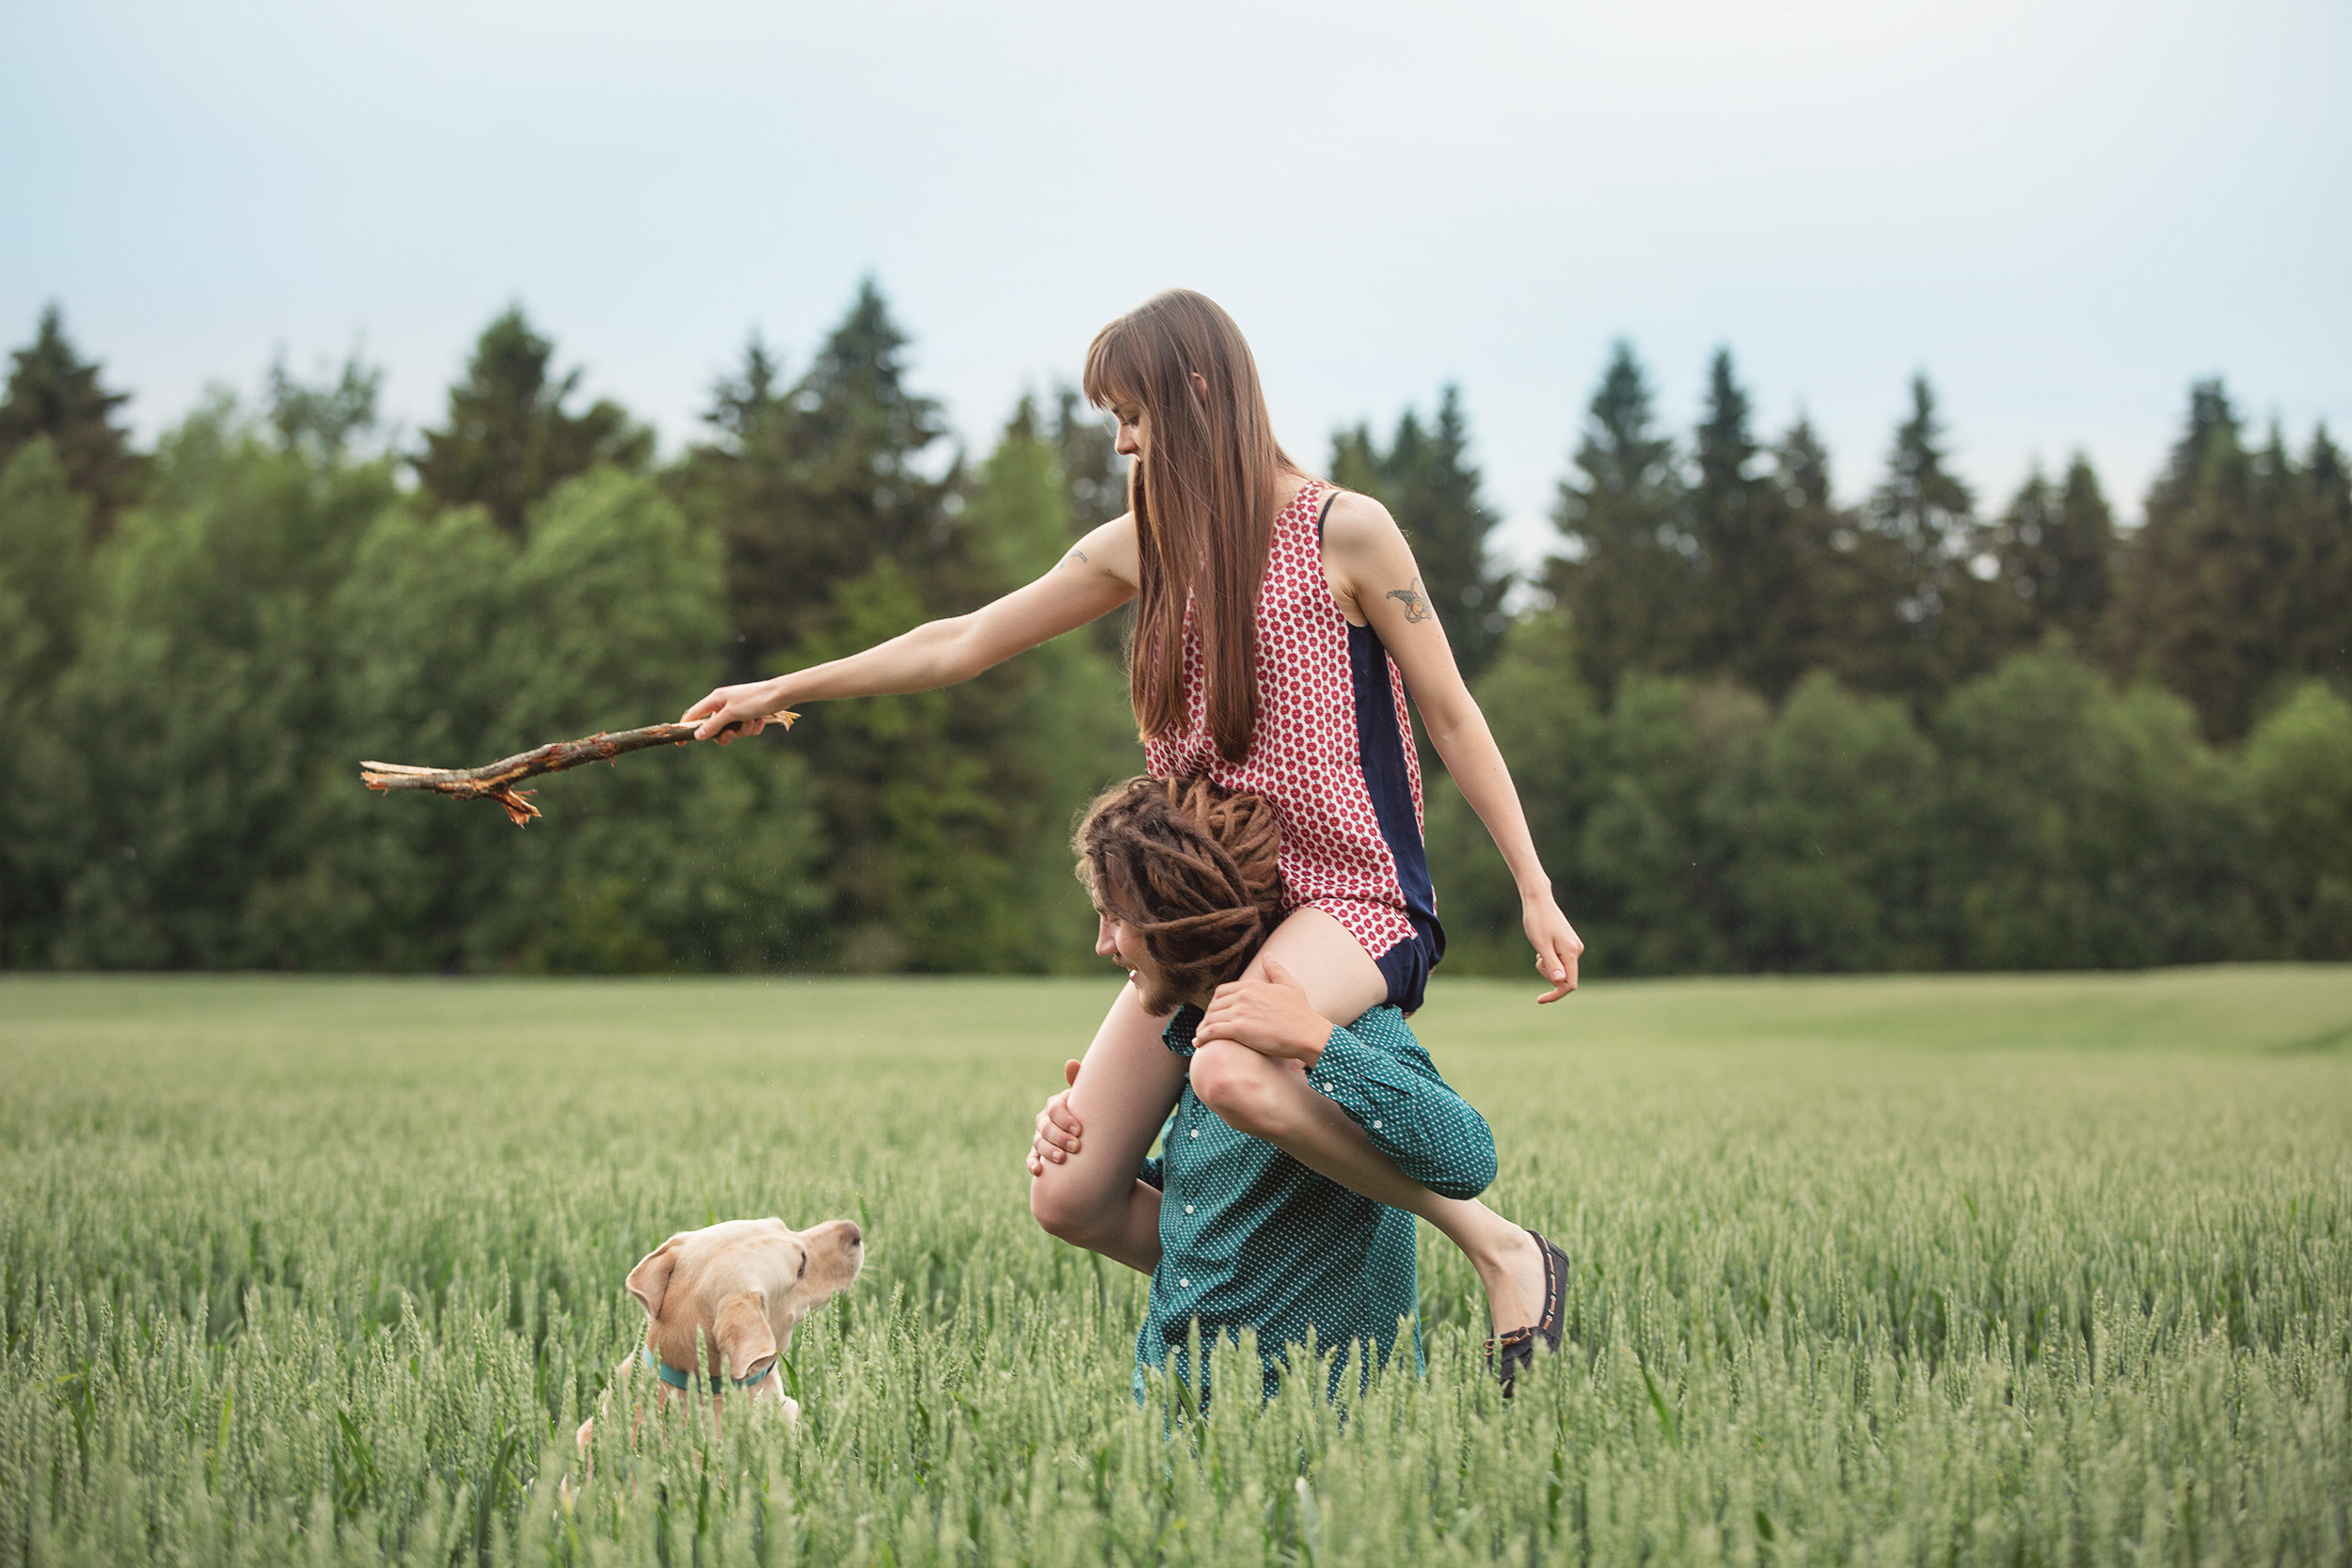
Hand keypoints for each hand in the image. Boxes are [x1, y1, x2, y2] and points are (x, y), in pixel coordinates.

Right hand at [681, 679, 793, 744]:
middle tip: (730, 735)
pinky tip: (760, 720)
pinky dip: (752, 727)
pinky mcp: (748, 714)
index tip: (680, 744)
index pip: (693, 716)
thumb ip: (713, 725)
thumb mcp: (731, 714)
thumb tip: (697, 736)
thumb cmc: (754, 700)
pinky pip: (744, 728)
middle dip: (724, 735)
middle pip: (714, 728)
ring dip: (742, 731)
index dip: (686, 729)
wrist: (780, 695)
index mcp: (714, 700)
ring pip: (732, 730)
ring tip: (751, 721)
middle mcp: (723, 704)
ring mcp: (736, 709)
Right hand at [1026, 1060, 1083, 1175]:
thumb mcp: (1089, 1099)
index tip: (1079, 1130)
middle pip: (1045, 1127)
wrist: (1090, 1135)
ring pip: (1039, 1142)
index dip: (1065, 1119)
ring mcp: (1040, 1137)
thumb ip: (1081, 1083)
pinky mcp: (1038, 1153)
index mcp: (1057, 1105)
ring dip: (1049, 1151)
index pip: (1054, 1109)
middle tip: (1076, 1146)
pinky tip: (1039, 1171)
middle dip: (1059, 1137)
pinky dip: (1033, 1163)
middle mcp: (1046, 1120)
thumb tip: (1071, 1063)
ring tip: (1062, 1159)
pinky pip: (1032, 1158)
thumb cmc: (1090, 1113)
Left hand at [1194, 959, 1332, 1065]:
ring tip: (1200, 1037)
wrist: (1308, 1033)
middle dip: (1208, 1017)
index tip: (1215, 1014)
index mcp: (1251, 985)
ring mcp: (1240, 1011)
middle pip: (1214, 1005)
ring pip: (1211, 1018)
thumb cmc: (1302, 1013)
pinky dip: (1203, 1036)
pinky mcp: (1239, 1029)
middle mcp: (1243, 995)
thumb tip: (1268, 955)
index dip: (1216, 1004)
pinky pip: (1213, 1031)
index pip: (1223, 992)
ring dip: (1203, 1028)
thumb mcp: (1290, 986)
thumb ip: (1276, 970)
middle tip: (1206, 1027)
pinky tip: (1199, 1043)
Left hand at [1524, 890, 1583, 1002]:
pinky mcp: (1569, 945)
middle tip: (1537, 957)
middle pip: (1563, 978)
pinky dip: (1548, 959)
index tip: (1539, 1000)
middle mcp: (1577, 951)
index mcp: (1571, 952)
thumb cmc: (1537, 921)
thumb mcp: (1541, 945)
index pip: (1569, 984)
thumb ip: (1551, 964)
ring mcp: (1574, 947)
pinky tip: (1543, 945)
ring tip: (1539, 948)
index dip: (1556, 995)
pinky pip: (1559, 961)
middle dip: (1547, 974)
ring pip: (1560, 970)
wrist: (1538, 901)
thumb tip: (1560, 982)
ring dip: (1547, 965)